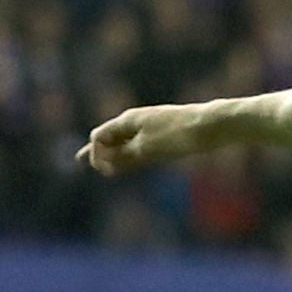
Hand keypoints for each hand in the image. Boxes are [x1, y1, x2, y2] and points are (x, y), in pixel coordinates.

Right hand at [81, 103, 212, 174]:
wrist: (211, 126)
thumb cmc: (177, 135)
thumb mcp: (146, 149)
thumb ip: (123, 156)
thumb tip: (104, 162)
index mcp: (128, 120)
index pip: (99, 136)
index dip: (95, 153)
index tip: (104, 171)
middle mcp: (136, 121)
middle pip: (110, 136)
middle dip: (97, 149)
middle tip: (80, 158)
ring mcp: (151, 128)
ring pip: (125, 140)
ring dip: (112, 151)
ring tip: (101, 161)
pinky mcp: (165, 136)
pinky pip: (139, 145)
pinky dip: (129, 153)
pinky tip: (129, 158)